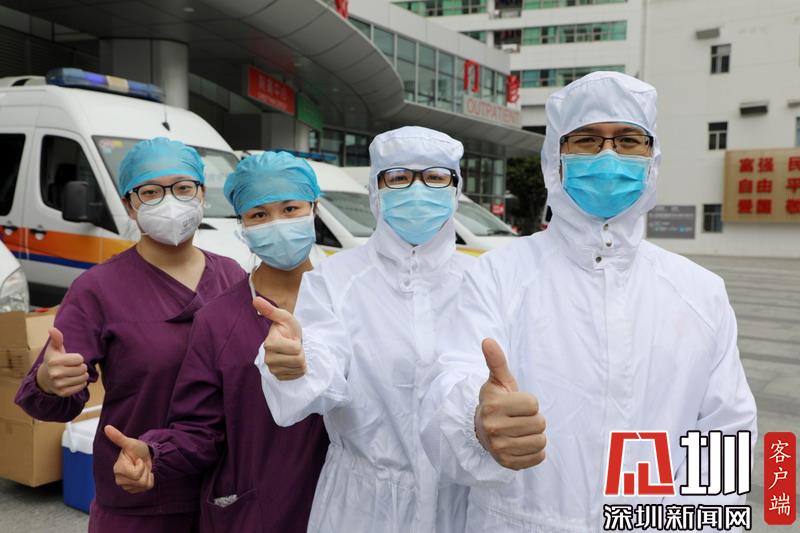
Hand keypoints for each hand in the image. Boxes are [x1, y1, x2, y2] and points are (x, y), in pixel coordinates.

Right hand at [35, 328, 88, 396]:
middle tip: (74, 367)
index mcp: (53, 361)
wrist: (45, 378)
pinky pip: (82, 386)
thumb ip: (57, 338)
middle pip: (83, 368)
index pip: (79, 359)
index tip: (71, 359)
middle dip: (81, 366)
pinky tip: (74, 380)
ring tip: (75, 373)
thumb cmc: (53, 360)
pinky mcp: (63, 393)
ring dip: (82, 375)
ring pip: (84, 378)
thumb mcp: (54, 348)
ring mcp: (58, 384)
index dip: (78, 358)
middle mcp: (54, 374)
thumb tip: (52, 328)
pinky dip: (81, 383)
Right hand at [105, 425, 153, 493]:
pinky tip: (145, 474)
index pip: (136, 474)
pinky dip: (149, 480)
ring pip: (143, 485)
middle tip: (140, 464)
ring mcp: (126, 486)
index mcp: (118, 469)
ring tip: (143, 468)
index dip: (140, 465)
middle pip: (139, 481)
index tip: (137, 459)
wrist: (146, 455)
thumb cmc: (138, 449)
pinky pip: (146, 488)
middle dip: (144, 470)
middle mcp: (120, 480)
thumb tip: (107, 427)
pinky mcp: (133, 490)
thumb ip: (118, 437)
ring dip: (148, 475)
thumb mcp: (130, 443)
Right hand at [253, 297, 305, 380]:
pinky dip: (298, 369)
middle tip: (294, 346)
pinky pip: (295, 376)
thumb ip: (271, 310)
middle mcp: (268, 357)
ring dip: (300, 360)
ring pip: (298, 368)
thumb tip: (255, 299)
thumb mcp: (284, 317)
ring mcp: (272, 368)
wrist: (289, 341)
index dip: (297, 343)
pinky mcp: (278, 376)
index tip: (291, 338)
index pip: (295, 349)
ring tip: (293, 353)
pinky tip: (292, 362)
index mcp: (269, 343)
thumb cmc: (287, 328)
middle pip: (298, 360)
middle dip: (300, 352)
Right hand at [475, 338, 545, 469]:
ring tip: (520, 431)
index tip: (516, 404)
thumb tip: (487, 340)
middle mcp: (493, 428)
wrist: (482, 430)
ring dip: (535, 435)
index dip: (529, 402)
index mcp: (492, 405)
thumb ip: (496, 361)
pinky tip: (521, 443)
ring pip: (541, 441)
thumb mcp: (497, 381)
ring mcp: (499, 448)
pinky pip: (539, 457)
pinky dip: (534, 451)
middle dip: (534, 419)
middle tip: (518, 418)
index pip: (534, 404)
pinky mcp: (507, 463)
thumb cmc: (497, 401)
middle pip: (539, 423)